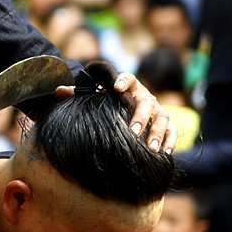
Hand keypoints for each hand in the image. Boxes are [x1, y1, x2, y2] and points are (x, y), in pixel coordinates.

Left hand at [55, 74, 176, 153]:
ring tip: (150, 148)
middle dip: (141, 116)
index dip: (123, 81)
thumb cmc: (108, 103)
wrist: (126, 107)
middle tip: (133, 131)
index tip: (116, 88)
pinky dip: (171, 141)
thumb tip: (58, 91)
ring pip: (162, 118)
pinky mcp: (167, 124)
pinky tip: (165, 153)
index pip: (129, 78)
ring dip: (157, 132)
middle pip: (146, 102)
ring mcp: (157, 110)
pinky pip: (173, 131)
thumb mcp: (95, 97)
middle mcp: (145, 96)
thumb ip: (77, 93)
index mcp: (128, 86)